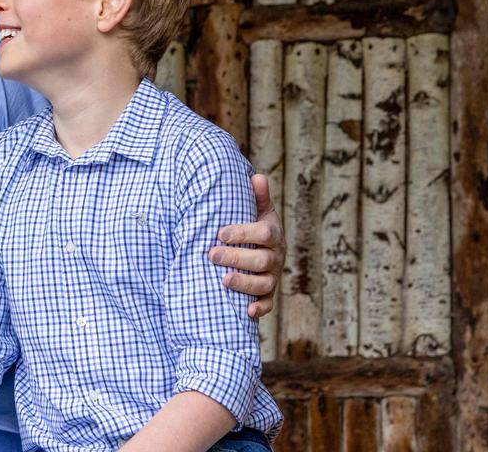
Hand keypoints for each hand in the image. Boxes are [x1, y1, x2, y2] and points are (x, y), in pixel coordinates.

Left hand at [208, 174, 284, 317]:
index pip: (264, 234)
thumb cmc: (254, 226)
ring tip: (223, 280)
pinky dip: (259, 309)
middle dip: (236, 258)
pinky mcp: (268, 294)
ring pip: (264, 284)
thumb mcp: (258, 210)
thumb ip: (257, 196)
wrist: (262, 248)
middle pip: (261, 260)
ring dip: (244, 283)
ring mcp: (272, 277)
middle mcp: (275, 257)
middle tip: (211, 255)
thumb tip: (256, 176)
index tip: (221, 233)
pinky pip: (268, 304)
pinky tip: (246, 311)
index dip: (243, 233)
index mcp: (273, 234)